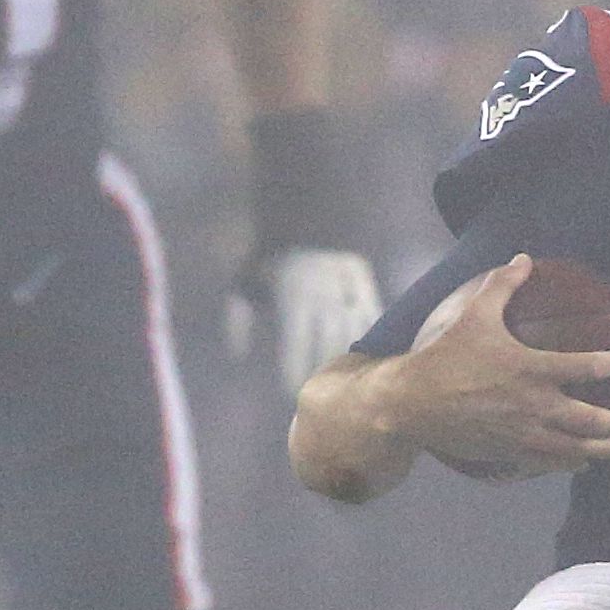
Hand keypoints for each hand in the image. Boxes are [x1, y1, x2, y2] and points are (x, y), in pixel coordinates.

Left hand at [229, 247, 381, 391]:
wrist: (301, 217)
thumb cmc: (268, 259)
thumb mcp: (245, 284)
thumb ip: (238, 320)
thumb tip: (237, 355)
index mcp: (293, 296)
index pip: (296, 346)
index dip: (294, 372)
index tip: (291, 392)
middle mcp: (324, 295)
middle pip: (327, 346)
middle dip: (321, 372)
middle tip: (316, 392)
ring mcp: (348, 289)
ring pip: (353, 335)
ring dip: (346, 360)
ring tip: (338, 380)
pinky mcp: (366, 283)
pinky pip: (372, 317)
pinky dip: (368, 338)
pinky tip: (363, 354)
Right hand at [384, 256, 609, 478]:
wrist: (413, 404)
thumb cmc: (447, 357)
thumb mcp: (475, 315)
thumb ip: (502, 285)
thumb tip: (523, 258)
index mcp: (533, 369)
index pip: (590, 367)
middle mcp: (536, 405)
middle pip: (591, 419)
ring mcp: (524, 434)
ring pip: (575, 449)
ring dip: (602, 450)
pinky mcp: (510, 453)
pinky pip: (549, 463)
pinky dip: (569, 463)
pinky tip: (579, 462)